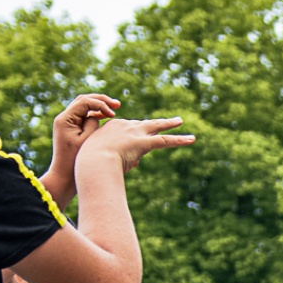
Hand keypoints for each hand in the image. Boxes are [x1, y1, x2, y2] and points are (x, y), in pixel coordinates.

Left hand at [50, 93, 119, 171]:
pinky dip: (96, 115)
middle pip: (84, 100)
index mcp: (65, 119)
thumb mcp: (87, 141)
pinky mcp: (72, 129)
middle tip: (118, 104)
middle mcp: (64, 118)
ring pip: (85, 107)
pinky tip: (108, 117)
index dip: (100, 105)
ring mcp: (67, 123)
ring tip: (115, 108)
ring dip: (99, 106)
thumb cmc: (75, 162)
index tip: (113, 115)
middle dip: (101, 101)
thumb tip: (98, 115)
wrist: (63, 177)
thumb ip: (93, 124)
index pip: (85, 102)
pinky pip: (85, 116)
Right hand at [79, 115, 194, 171]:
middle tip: (162, 119)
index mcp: (111, 127)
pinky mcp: (144, 142)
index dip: (131, 136)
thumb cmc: (91, 163)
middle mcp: (125, 126)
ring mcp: (135, 132)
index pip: (126, 129)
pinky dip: (179, 140)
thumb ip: (119, 159)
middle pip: (143, 123)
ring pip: (157, 127)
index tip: (131, 144)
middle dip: (154, 122)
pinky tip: (191, 139)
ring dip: (169, 124)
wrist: (93, 162)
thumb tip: (135, 164)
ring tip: (179, 121)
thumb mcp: (102, 159)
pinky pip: (166, 141)